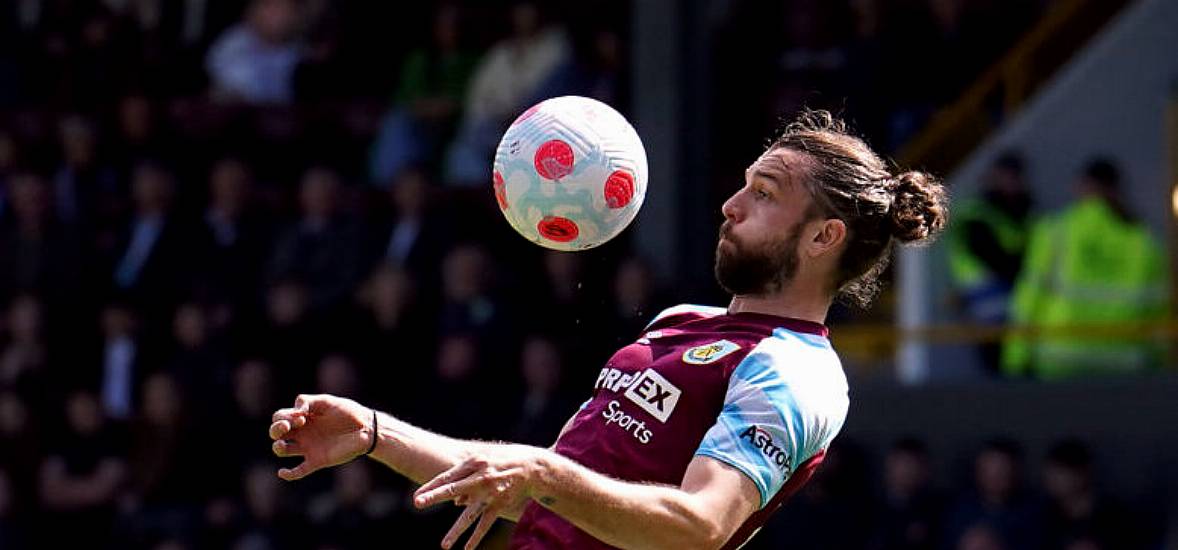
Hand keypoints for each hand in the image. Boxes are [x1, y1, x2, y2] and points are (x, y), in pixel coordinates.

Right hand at [269, 394, 373, 480]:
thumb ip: (309, 402)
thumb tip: (296, 411)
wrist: (366, 428)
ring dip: (277, 448)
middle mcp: (302, 432)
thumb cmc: (347, 412)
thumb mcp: (328, 402)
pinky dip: (288, 474)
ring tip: (283, 445)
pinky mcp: (317, 461)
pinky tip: (283, 472)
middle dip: (275, 429)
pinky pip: (298, 471)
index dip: (283, 417)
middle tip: (286, 426)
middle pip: (276, 432)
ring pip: (282, 450)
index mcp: (303, 417)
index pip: (280, 416)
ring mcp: (309, 447)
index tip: (301, 417)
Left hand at [413, 445, 543, 548]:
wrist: (531, 467)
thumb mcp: (483, 462)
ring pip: (469, 515)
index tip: (417, 496)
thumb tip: (455, 503)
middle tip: (417, 502)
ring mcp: (490, 494)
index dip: (431, 486)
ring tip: (444, 546)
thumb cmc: (502, 462)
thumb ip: (467, 480)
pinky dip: (476, 537)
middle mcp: (480, 478)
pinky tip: (467, 549)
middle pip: (452, 489)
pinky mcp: (500, 505)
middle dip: (434, 496)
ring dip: (456, 531)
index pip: (447, 476)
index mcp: (474, 464)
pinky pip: (485, 524)